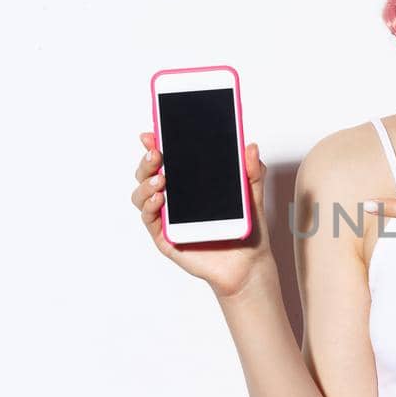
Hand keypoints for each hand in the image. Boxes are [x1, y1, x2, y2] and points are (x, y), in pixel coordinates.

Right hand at [131, 130, 274, 298]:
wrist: (249, 263)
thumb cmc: (247, 228)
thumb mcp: (252, 195)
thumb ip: (252, 171)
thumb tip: (251, 146)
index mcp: (191, 182)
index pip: (169, 159)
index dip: (156, 144)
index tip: (153, 133)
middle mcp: (175, 198)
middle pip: (149, 173)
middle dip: (148, 160)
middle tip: (156, 153)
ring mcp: (168, 217)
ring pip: (142, 194)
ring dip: (146, 183)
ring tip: (160, 179)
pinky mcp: (165, 236)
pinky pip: (150, 219)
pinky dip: (150, 206)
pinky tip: (159, 199)